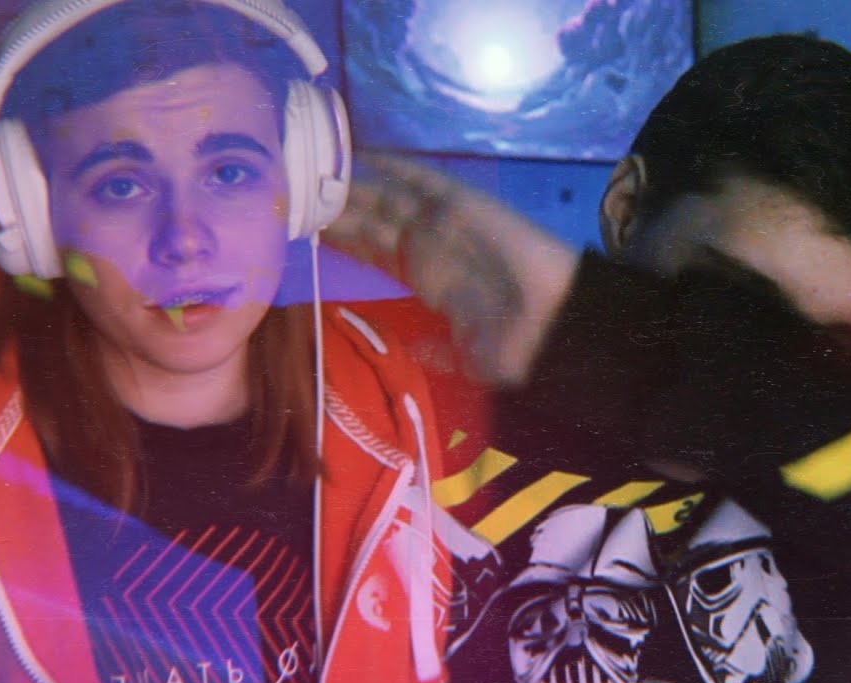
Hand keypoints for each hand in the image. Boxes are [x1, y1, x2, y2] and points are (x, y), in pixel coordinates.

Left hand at [325, 152, 578, 384]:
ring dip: (354, 186)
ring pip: (388, 197)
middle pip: (374, 219)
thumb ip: (437, 350)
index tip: (306, 228)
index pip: (376, 250)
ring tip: (314, 172)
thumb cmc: (517, 344)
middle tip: (295, 193)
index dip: (345, 238)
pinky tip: (362, 156)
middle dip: (338, 207)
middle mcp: (430, 245)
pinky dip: (395, 167)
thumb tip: (412, 348)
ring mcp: (444, 222)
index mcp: (429, 278)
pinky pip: (423, 180)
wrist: (555, 323)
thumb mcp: (468, 358)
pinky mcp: (461, 205)